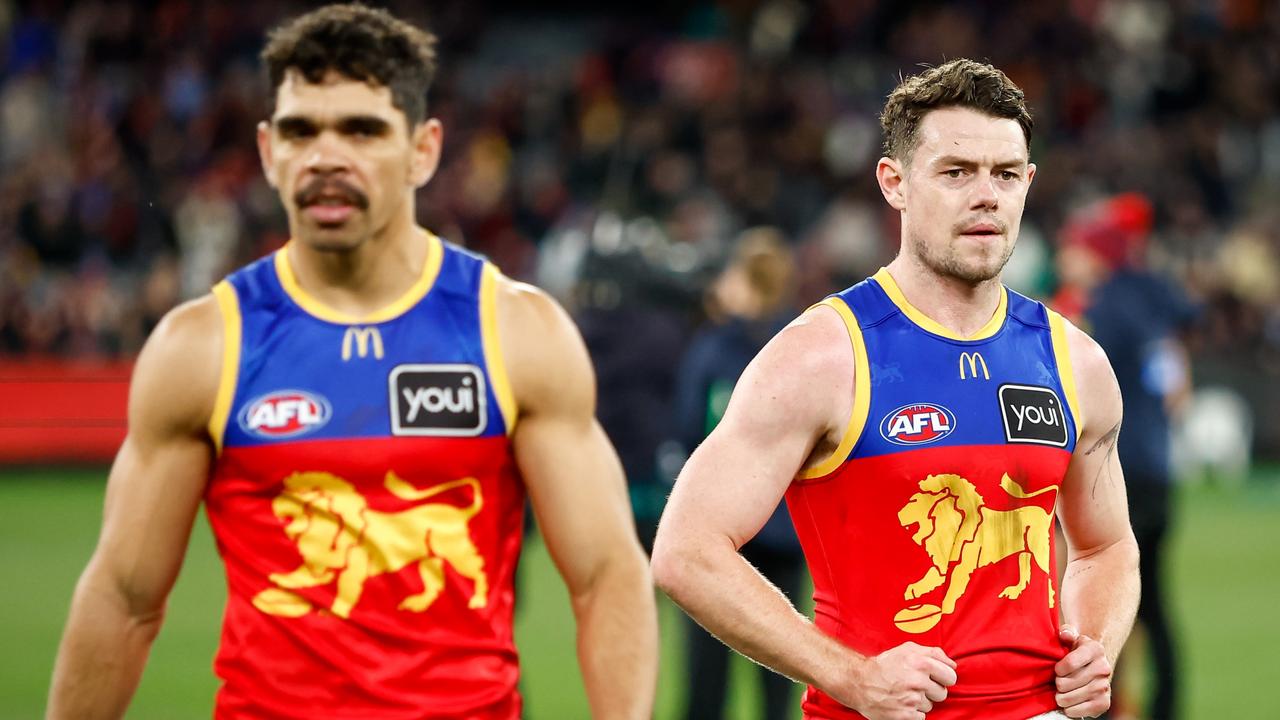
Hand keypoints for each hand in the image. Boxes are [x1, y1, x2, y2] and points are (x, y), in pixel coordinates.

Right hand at [833, 642, 956, 719]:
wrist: (858, 682)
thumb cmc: (884, 665)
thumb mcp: (907, 649)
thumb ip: (933, 652)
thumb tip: (953, 664)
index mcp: (920, 662)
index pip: (951, 675)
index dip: (943, 677)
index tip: (935, 678)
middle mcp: (917, 680)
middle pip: (943, 693)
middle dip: (933, 690)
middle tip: (918, 686)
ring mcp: (911, 699)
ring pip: (931, 705)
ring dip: (920, 702)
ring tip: (905, 693)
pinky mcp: (905, 715)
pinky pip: (922, 717)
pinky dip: (913, 713)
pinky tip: (902, 703)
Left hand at [1055, 625, 1111, 717]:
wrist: (1092, 666)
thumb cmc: (1075, 651)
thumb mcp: (1071, 637)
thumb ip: (1066, 632)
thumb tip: (1065, 634)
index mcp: (1095, 649)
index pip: (1070, 662)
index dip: (1058, 669)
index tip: (1057, 670)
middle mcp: (1104, 668)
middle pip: (1067, 682)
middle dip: (1057, 684)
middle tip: (1058, 682)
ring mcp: (1105, 686)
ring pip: (1071, 697)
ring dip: (1061, 697)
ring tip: (1060, 692)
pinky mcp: (1104, 703)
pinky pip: (1080, 711)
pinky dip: (1070, 709)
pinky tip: (1068, 703)